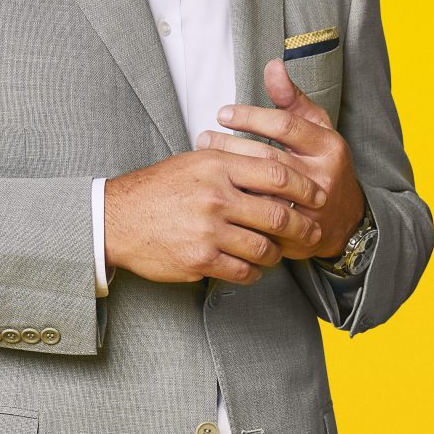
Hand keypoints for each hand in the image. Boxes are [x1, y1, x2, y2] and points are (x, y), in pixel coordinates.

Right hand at [103, 146, 327, 284]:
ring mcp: (208, 231)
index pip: (276, 173)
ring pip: (264, 248)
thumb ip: (233, 161)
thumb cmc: (159, 188)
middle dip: (301, 227)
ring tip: (275, 252)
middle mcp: (215, 197)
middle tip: (311, 232)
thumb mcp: (195, 162)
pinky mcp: (200, 260)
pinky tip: (252, 268)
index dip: (304, 187)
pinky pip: (243, 271)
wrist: (117, 218)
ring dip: (276, 254)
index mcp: (217, 166)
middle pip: (277, 215)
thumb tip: (276, 166)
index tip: (316, 196)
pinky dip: (254, 272)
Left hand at [195, 59, 366, 259]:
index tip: (222, 113)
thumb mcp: (316, 128)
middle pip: (269, 157)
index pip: (285, 125)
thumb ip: (293, 99)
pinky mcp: (296, 232)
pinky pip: (259, 216)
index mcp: (329, 146)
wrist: (343, 220)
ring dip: (228, 172)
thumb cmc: (323, 164)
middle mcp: (322, 177)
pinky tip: (217, 188)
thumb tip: (273, 65)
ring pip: (261, 188)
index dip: (251, 117)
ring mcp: (310, 208)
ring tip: (204, 159)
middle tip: (204, 136)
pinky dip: (236, 200)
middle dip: (231, 145)